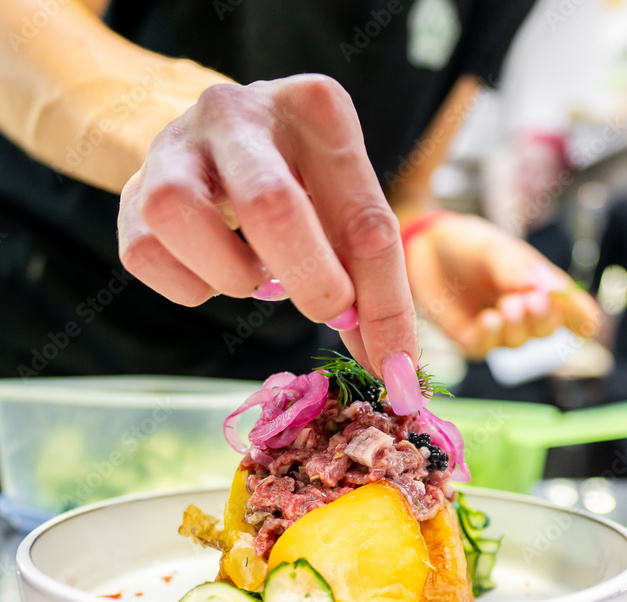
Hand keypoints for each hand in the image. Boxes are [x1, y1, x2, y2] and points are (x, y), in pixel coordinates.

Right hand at [118, 75, 417, 382]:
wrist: (206, 141)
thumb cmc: (293, 182)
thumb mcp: (341, 210)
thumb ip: (370, 280)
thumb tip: (392, 368)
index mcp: (313, 108)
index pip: (364, 219)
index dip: (385, 306)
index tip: (396, 369)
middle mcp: (237, 112)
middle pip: (271, 207)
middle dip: (311, 282)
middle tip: (329, 313)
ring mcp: (174, 146)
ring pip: (183, 218)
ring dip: (231, 276)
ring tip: (255, 274)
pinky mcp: (131, 190)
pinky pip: (147, 256)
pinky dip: (189, 286)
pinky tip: (212, 268)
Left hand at [404, 213, 601, 357]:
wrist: (423, 248)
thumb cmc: (466, 244)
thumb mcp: (494, 248)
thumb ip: (519, 269)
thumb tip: (553, 291)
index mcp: (541, 286)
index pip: (574, 312)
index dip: (582, 318)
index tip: (583, 319)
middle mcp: (524, 312)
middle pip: (547, 329)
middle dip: (543, 319)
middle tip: (532, 302)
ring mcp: (498, 329)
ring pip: (518, 342)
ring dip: (516, 326)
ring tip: (507, 306)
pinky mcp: (470, 340)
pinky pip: (486, 349)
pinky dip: (490, 337)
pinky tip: (488, 319)